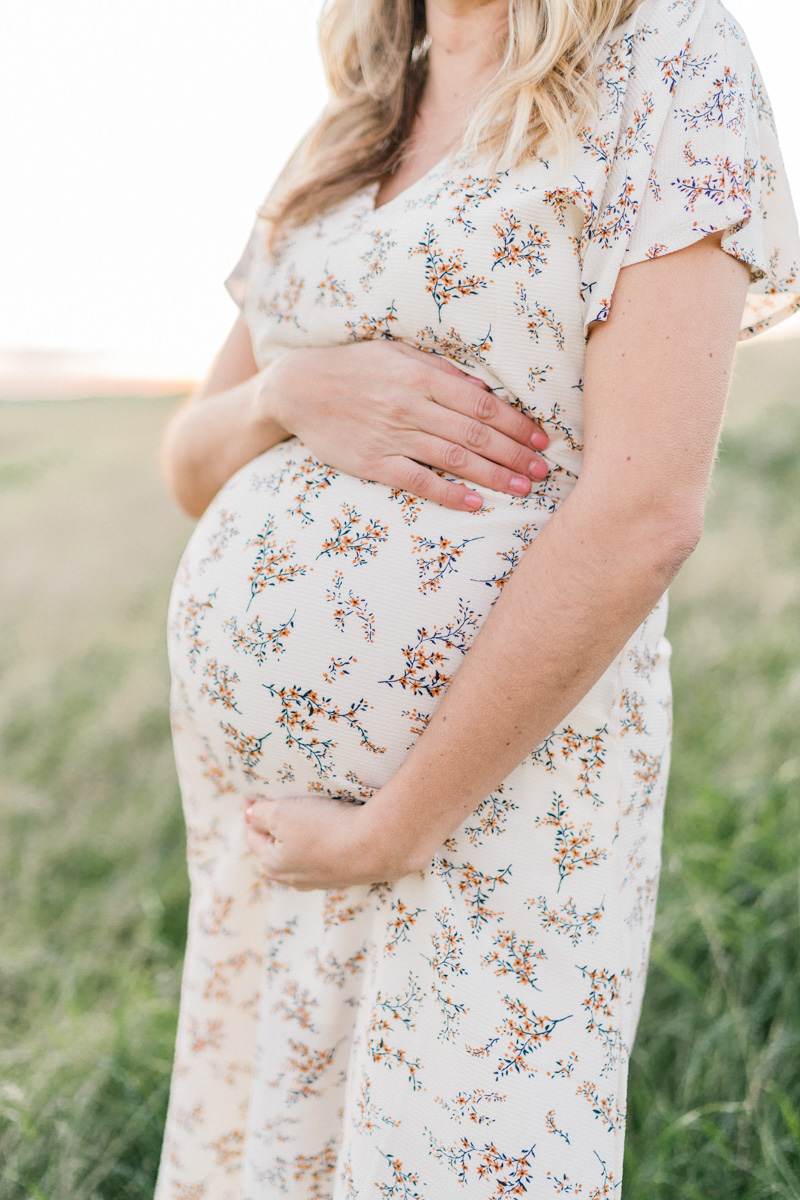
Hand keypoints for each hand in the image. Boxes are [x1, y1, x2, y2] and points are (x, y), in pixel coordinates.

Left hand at [243, 788, 429, 889]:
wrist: (374, 845)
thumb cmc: (323, 827)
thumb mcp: (281, 813)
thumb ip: (259, 813)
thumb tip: (249, 814)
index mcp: (272, 864)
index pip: (252, 834)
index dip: (250, 810)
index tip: (252, 791)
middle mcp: (293, 878)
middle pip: (275, 846)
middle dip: (273, 825)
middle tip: (275, 802)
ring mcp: (321, 879)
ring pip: (301, 852)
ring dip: (299, 833)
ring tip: (304, 813)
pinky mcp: (344, 874)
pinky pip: (325, 853)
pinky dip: (321, 840)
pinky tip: (330, 827)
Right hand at [262, 340, 549, 510]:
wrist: (298, 388)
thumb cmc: (355, 367)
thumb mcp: (398, 353)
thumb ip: (441, 369)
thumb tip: (483, 388)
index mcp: (422, 375)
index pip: (482, 403)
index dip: (516, 423)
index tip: (540, 438)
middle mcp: (411, 405)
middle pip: (476, 434)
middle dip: (515, 453)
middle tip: (544, 470)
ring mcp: (391, 435)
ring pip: (454, 458)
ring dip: (493, 476)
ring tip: (523, 488)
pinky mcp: (372, 462)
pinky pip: (417, 481)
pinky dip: (448, 492)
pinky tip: (475, 503)